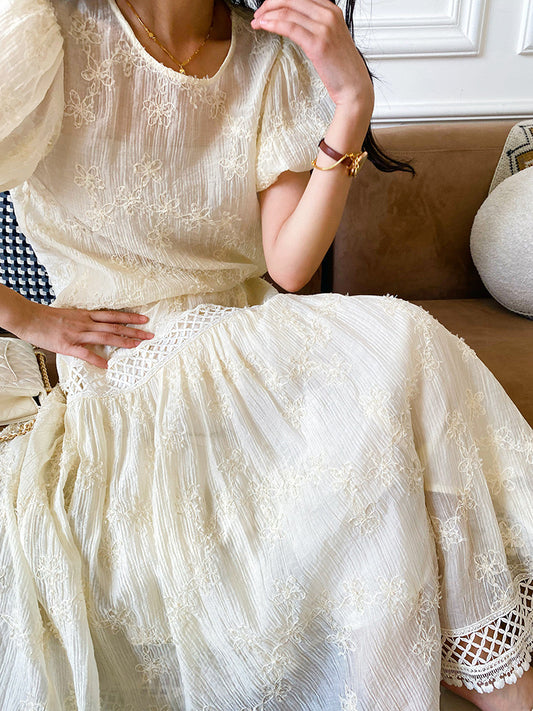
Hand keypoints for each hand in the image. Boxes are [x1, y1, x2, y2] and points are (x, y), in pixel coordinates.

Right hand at [14, 301, 154, 369]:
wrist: (30, 318)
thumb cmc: (49, 317)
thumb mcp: (71, 315)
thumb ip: (86, 321)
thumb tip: (99, 326)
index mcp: (86, 315)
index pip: (113, 315)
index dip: (130, 317)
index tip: (145, 319)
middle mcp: (86, 323)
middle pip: (115, 326)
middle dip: (134, 331)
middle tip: (150, 335)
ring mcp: (78, 334)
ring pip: (105, 337)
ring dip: (122, 341)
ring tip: (137, 346)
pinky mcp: (68, 345)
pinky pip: (85, 353)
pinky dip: (97, 359)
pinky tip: (107, 365)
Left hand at [251, 0, 373, 113]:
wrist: (354, 87)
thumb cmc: (341, 68)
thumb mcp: (330, 39)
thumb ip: (315, 26)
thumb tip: (294, 23)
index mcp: (332, 10)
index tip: (267, 8)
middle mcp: (329, 14)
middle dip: (270, 4)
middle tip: (258, 14)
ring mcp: (324, 27)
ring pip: (288, 11)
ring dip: (267, 15)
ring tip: (256, 22)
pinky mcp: (318, 43)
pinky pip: (290, 27)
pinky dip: (273, 24)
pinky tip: (264, 26)